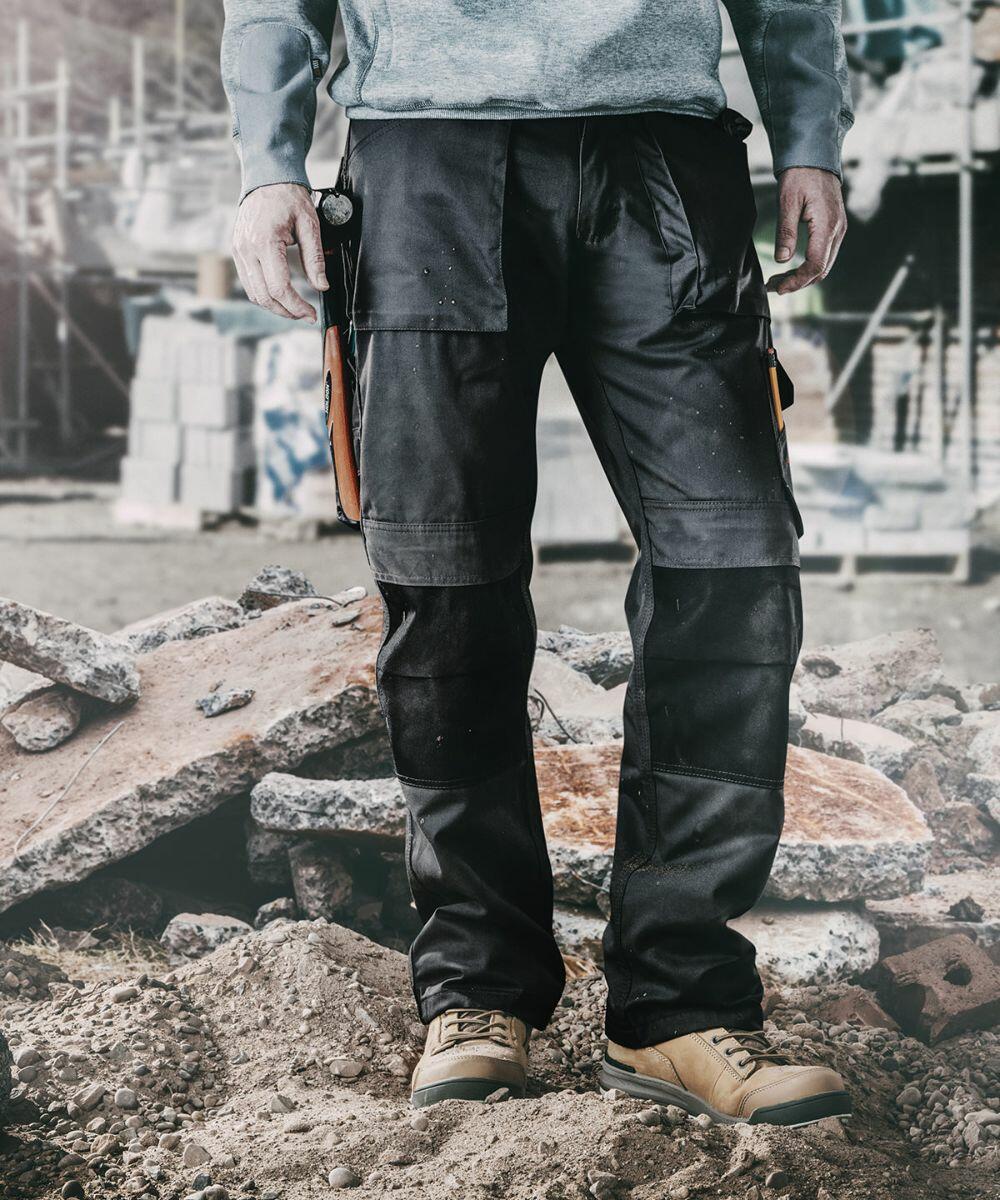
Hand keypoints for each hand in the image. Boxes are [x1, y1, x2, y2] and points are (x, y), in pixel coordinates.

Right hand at [232, 183, 327, 319]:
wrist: (267, 178)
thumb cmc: (289, 197)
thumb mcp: (310, 224)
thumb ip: (315, 258)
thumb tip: (321, 287)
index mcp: (265, 241)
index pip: (279, 288)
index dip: (297, 306)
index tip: (311, 314)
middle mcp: (246, 248)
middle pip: (264, 296)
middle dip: (287, 311)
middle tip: (306, 315)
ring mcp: (238, 251)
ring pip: (254, 294)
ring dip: (275, 306)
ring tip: (295, 308)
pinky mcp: (237, 251)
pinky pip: (249, 283)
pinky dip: (264, 294)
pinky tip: (281, 295)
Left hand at [766, 167, 846, 294]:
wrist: (815, 156)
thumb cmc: (800, 175)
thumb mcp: (788, 202)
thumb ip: (786, 232)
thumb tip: (782, 260)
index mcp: (827, 225)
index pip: (815, 264)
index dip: (797, 281)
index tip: (778, 288)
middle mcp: (838, 230)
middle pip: (821, 270)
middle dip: (797, 282)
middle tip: (773, 286)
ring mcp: (839, 230)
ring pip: (824, 265)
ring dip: (802, 276)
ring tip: (779, 279)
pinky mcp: (835, 228)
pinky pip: (824, 255)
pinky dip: (808, 266)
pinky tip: (791, 267)